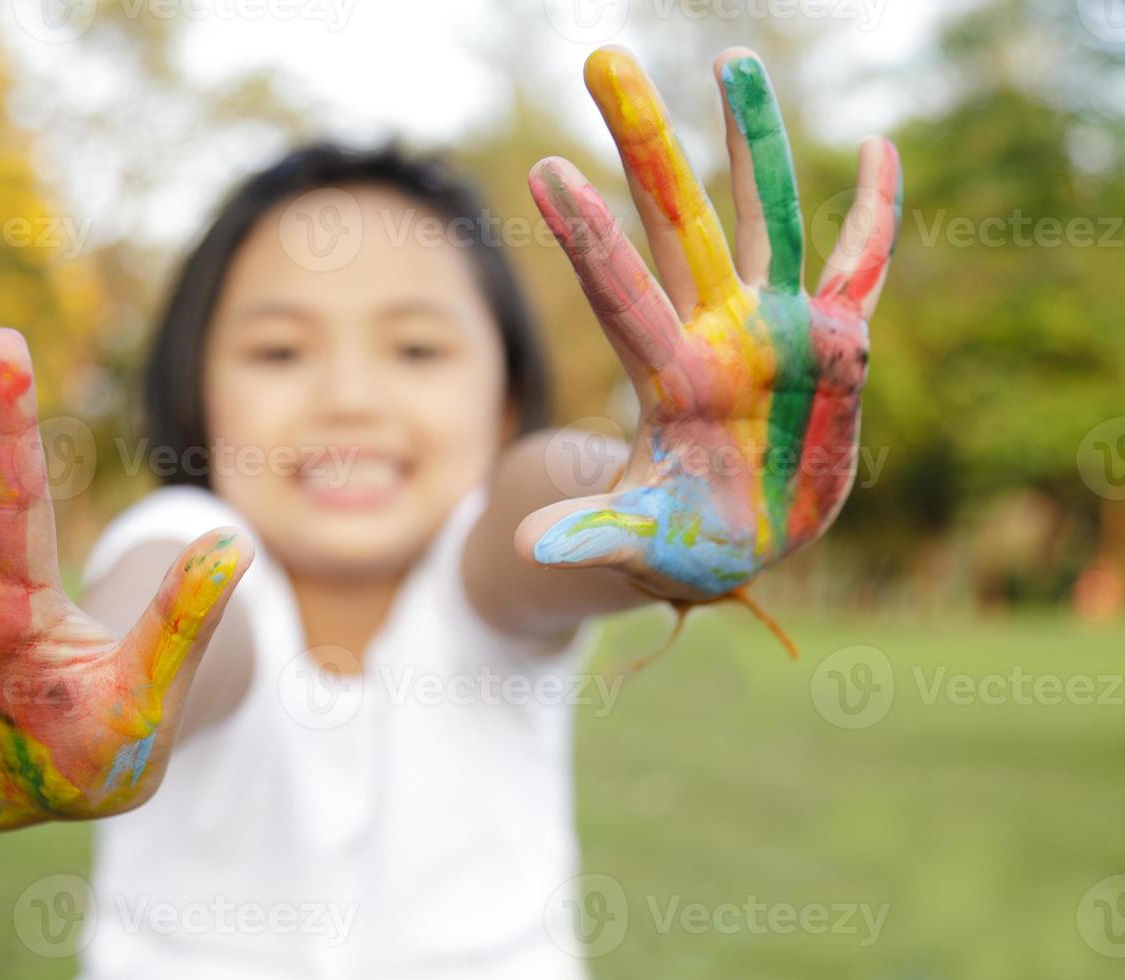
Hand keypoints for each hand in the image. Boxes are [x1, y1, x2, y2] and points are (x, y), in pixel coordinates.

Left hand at [518, 46, 900, 601]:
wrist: (740, 536)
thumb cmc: (680, 536)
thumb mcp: (637, 537)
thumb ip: (591, 533)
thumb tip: (524, 547)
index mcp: (669, 377)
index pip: (620, 292)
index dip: (589, 238)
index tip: (545, 170)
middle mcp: (716, 331)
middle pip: (677, 224)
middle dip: (644, 146)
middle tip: (604, 59)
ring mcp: (774, 328)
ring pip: (764, 217)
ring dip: (752, 142)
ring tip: (732, 57)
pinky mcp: (832, 342)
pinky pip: (859, 266)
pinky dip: (874, 214)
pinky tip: (876, 150)